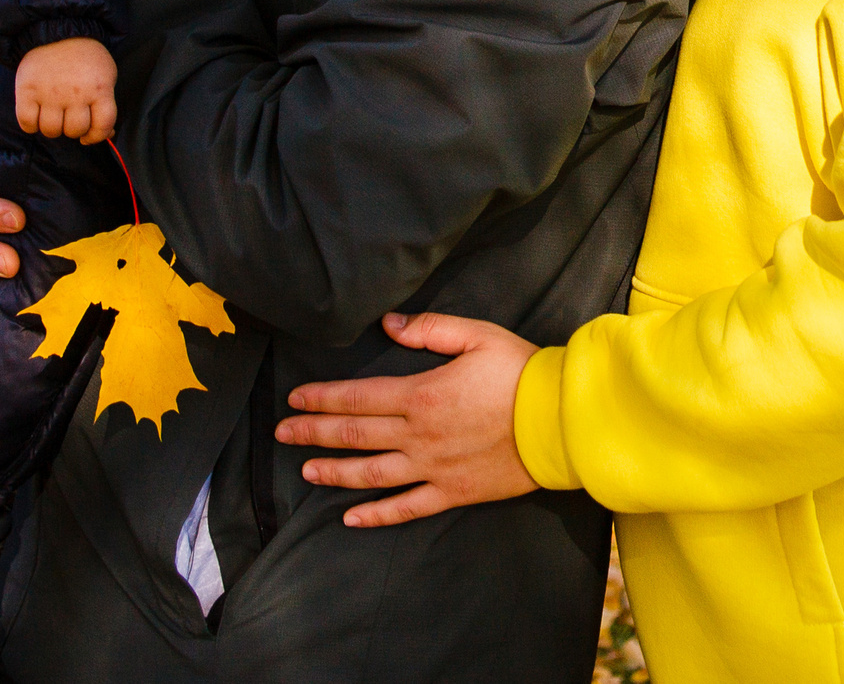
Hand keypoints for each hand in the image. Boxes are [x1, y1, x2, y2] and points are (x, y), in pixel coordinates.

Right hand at [15, 37, 117, 141]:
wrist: (58, 29)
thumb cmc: (85, 58)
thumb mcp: (106, 75)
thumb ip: (106, 104)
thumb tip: (108, 134)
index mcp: (100, 88)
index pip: (102, 126)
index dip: (97, 136)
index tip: (89, 135)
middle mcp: (76, 93)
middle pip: (74, 130)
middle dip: (73, 129)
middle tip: (69, 118)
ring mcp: (50, 92)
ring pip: (51, 130)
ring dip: (53, 128)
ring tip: (54, 116)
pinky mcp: (27, 90)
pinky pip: (27, 122)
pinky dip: (31, 125)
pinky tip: (36, 116)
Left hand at [276, 312, 541, 527]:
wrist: (561, 421)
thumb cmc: (521, 373)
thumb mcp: (477, 335)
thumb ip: (430, 329)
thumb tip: (388, 324)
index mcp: (421, 394)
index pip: (357, 397)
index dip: (323, 399)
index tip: (295, 399)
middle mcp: (419, 435)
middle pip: (355, 435)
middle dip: (314, 433)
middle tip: (283, 434)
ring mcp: (433, 468)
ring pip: (372, 474)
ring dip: (335, 472)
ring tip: (307, 470)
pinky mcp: (453, 493)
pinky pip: (407, 508)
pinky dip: (376, 515)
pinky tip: (351, 518)